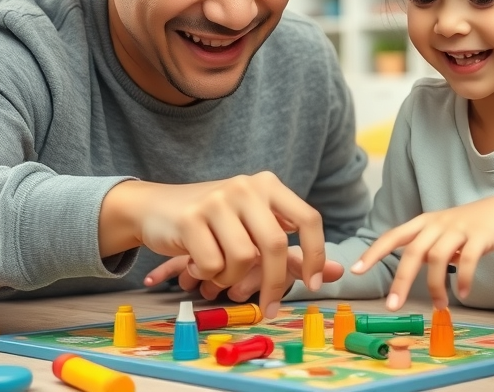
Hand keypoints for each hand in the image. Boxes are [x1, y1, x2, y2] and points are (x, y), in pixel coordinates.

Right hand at [98, 172, 326, 317]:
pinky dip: (209, 276)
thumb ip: (294, 253)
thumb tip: (339, 272)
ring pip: (242, 258)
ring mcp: (216, 200)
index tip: (315, 284)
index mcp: (268, 185)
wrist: (154, 208)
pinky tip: (198, 265)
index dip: (316, 255)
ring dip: (232, 278)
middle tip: (270, 308)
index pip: (308, 219)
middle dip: (275, 284)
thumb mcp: (254, 230)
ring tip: (219, 272)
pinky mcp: (189, 218)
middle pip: (275, 245)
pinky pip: (212, 264)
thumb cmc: (214, 224)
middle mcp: (245, 186)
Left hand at [350, 193, 493, 310]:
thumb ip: (422, 248)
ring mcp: (459, 228)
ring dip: (436, 286)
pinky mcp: (481, 236)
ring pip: (438, 258)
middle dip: (401, 280)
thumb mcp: (439, 231)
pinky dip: (464, 279)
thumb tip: (405, 274)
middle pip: (413, 252)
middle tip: (392, 306)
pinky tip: (462, 294)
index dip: (373, 252)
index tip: (356, 270)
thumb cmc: (467, 225)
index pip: (392, 236)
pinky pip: (469, 259)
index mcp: (423, 223)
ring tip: (439, 306)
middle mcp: (437, 224)